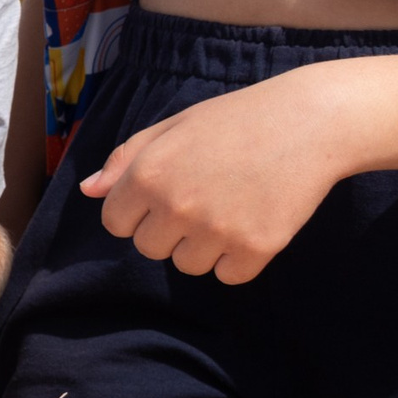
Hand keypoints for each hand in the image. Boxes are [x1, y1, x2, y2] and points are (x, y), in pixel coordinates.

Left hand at [80, 75, 344, 281]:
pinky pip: (228, 276)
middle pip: (149, 248)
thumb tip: (89, 192)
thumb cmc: (233, 121)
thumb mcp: (171, 129)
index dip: (137, 211)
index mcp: (147, 174)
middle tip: (203, 197)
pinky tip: (252, 223)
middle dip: (168, 230)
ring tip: (229, 207)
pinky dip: (238, 259)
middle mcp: (176, 206)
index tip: (164, 195)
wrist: (308, 123)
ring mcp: (217, 230)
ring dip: (202, 247)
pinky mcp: (257, 248)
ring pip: (187, 265)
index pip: (116, 223)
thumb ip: (124, 161)